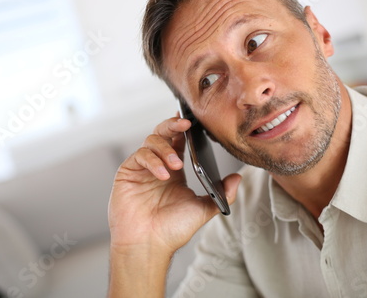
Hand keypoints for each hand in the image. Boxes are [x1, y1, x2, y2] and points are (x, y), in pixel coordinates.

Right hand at [108, 116, 240, 255]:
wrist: (148, 245)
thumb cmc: (172, 230)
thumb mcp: (203, 209)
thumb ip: (222, 193)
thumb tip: (238, 178)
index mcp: (175, 171)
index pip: (179, 141)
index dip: (184, 128)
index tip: (193, 121)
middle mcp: (158, 166)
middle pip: (163, 133)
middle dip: (173, 125)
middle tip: (184, 125)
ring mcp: (142, 168)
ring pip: (151, 141)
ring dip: (166, 149)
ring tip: (176, 165)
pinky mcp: (128, 173)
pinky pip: (140, 156)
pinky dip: (153, 161)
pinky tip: (163, 174)